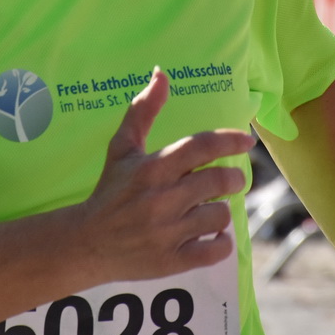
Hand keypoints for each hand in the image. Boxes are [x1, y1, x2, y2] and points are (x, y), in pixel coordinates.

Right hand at [73, 68, 253, 283]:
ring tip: (208, 209)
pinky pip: (217, 250)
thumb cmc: (110, 191)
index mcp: (153, 168)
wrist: (87, 243)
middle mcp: (163, 198)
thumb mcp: (122, 148)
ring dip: (221, 211)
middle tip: (228, 180)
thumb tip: (162, 73)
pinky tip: (211, 235)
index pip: (202, 146)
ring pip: (221, 216)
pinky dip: (221, 242)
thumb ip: (143, 110)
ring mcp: (169, 232)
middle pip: (220, 181)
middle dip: (232, 178)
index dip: (230, 139)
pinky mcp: (173, 261)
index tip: (247, 140)